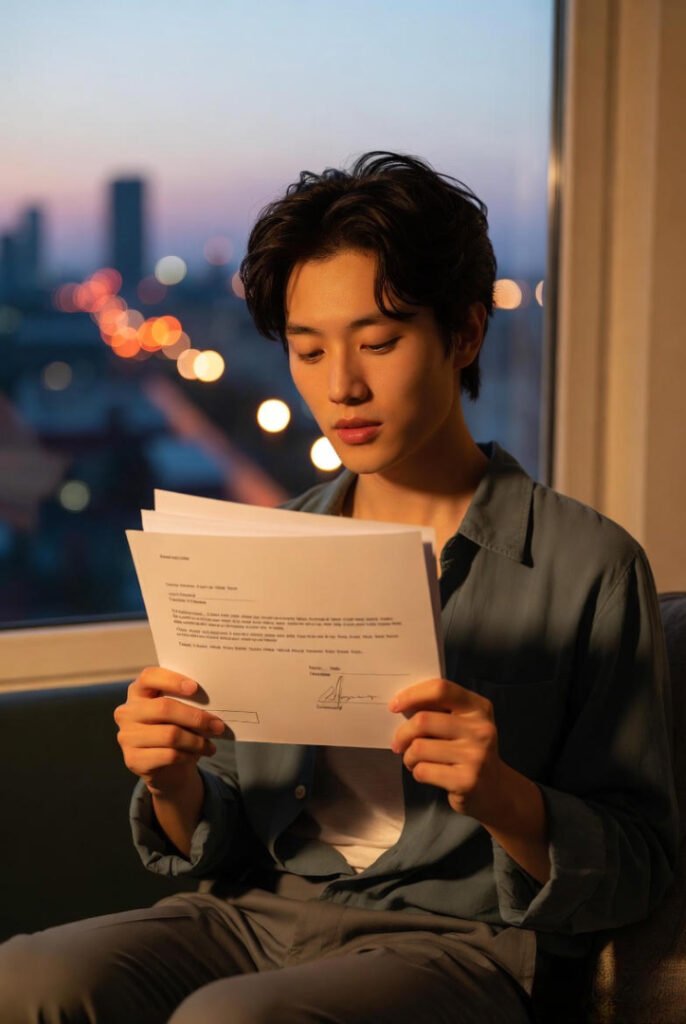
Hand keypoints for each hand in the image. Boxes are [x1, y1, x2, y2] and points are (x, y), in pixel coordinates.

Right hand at [114, 667, 224, 796]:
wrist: (166, 768)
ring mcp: (127, 737)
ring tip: (210, 745)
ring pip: (169, 735)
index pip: (149, 677)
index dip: (172, 680)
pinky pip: (168, 755)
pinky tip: (197, 755)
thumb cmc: (174, 729)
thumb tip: (212, 700)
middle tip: (218, 726)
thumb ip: (186, 701)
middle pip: (164, 707)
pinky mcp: (133, 759)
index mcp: (138, 692)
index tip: (195, 688)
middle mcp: (127, 712)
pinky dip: (188, 755)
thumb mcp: (178, 711)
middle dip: (196, 717)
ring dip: (196, 741)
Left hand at [389, 677, 503, 823]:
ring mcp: (476, 756)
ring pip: (419, 747)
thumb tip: (402, 704)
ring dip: (408, 756)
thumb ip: (440, 711)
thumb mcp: (464, 724)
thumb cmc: (469, 751)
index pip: (440, 689)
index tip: (394, 706)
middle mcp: (481, 729)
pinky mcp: (467, 781)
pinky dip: (417, 772)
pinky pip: (424, 770)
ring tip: (414, 760)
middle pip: (423, 720)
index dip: (412, 695)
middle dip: (403, 733)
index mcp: (478, 708)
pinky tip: (426, 773)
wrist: (495, 790)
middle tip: (398, 743)